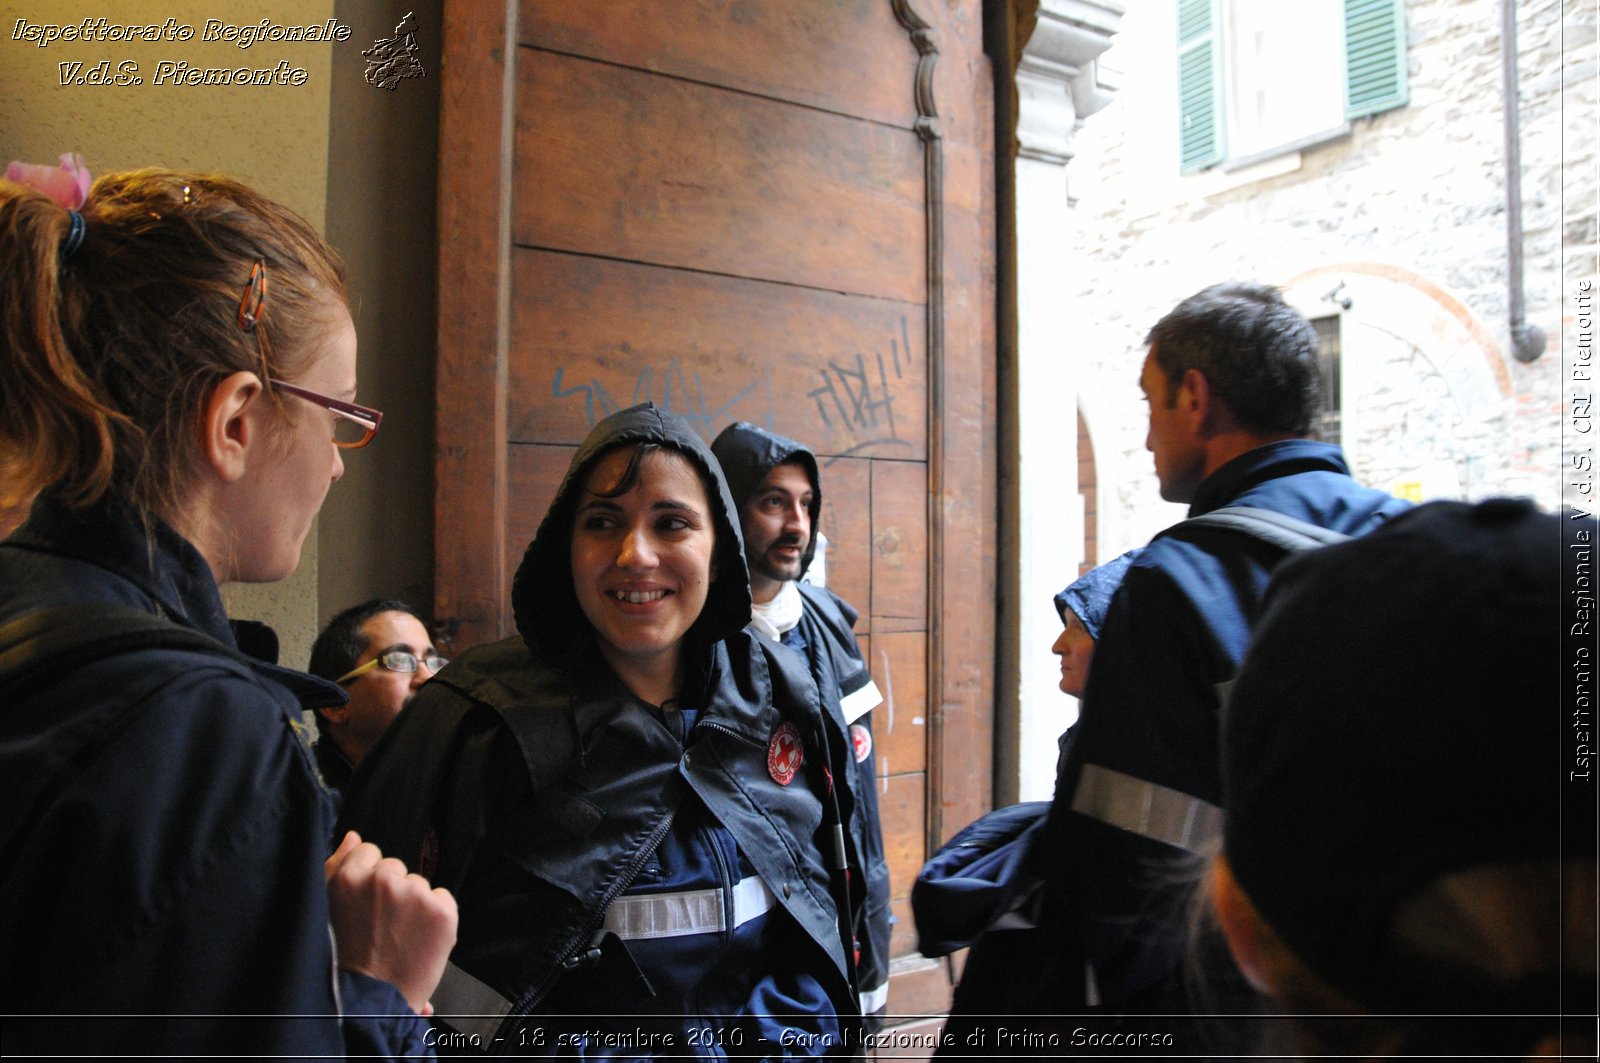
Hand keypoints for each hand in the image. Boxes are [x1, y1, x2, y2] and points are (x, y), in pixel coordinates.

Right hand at [326, 830, 457, 1013]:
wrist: (370, 1005)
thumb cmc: (344, 960)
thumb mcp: (327, 911)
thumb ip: (338, 867)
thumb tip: (355, 836)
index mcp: (348, 877)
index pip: (370, 852)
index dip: (369, 880)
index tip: (367, 906)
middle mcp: (383, 879)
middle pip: (396, 868)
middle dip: (392, 892)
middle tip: (381, 927)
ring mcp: (415, 893)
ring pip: (419, 884)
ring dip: (414, 905)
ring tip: (398, 938)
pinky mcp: (443, 910)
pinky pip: (443, 898)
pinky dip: (436, 916)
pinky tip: (419, 939)